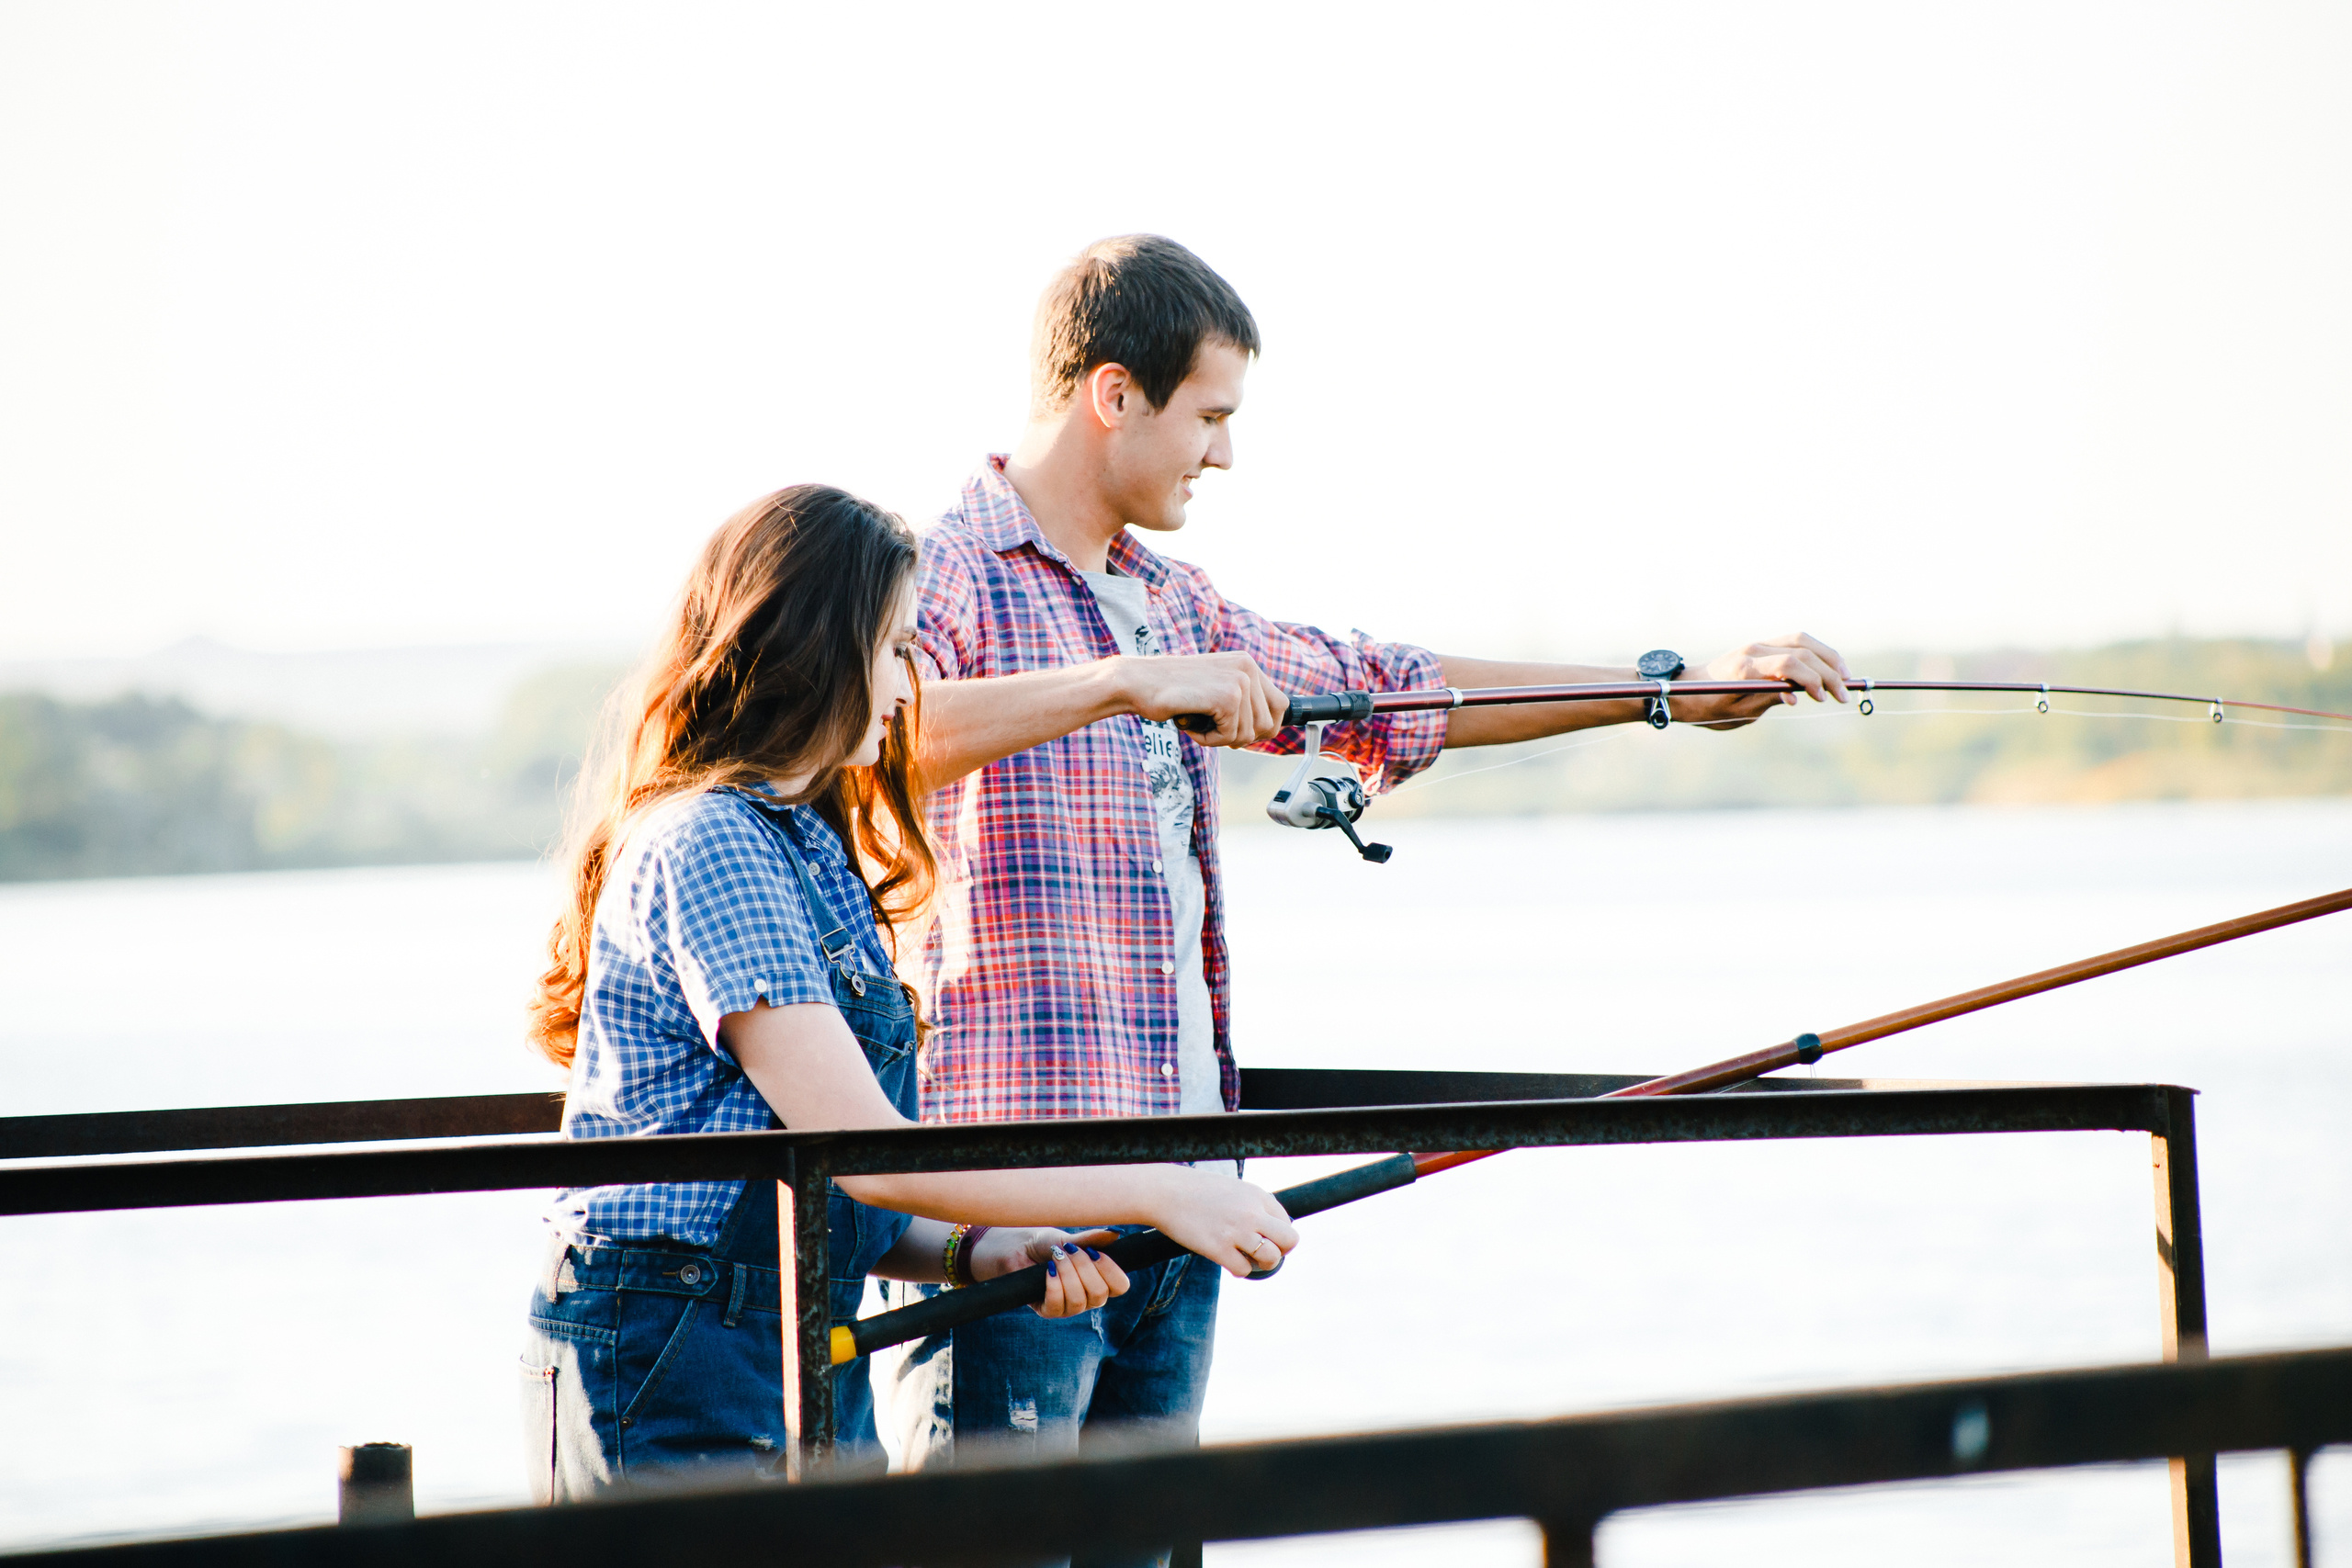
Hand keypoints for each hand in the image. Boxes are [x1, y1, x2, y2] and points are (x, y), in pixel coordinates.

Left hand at [971, 1227, 1131, 1317]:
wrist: (1016, 1249)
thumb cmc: (1045, 1244)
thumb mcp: (1069, 1239)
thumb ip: (1091, 1240)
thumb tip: (1115, 1232)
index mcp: (1099, 1280)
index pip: (1120, 1286)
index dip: (1111, 1270)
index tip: (1094, 1252)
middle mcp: (1088, 1297)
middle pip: (1100, 1294)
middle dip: (1084, 1268)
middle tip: (1068, 1250)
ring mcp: (1068, 1307)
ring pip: (1079, 1300)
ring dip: (1067, 1274)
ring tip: (1056, 1256)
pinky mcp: (1048, 1311)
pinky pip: (1057, 1305)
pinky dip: (1053, 1284)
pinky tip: (1048, 1270)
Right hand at [1114, 652, 1287, 746]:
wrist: (1137, 682)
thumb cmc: (1170, 691)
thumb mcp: (1213, 688)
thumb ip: (1239, 701)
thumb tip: (1270, 727)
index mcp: (1246, 664)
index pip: (1281, 704)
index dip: (1265, 726)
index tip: (1241, 732)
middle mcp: (1248, 668)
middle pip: (1269, 724)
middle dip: (1240, 736)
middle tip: (1210, 726)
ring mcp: (1239, 681)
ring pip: (1249, 734)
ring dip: (1220, 738)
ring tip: (1196, 720)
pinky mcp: (1228, 697)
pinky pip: (1230, 737)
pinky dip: (1208, 739)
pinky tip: (1190, 721)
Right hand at [1152, 1168, 1299, 1278]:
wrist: (1165, 1192)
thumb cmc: (1197, 1192)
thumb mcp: (1234, 1190)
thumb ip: (1254, 1206)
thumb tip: (1271, 1230)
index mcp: (1258, 1195)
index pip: (1287, 1223)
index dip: (1277, 1235)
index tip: (1261, 1237)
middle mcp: (1252, 1212)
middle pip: (1289, 1241)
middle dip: (1280, 1251)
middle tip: (1262, 1252)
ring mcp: (1237, 1231)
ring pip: (1271, 1258)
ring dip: (1262, 1264)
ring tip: (1245, 1257)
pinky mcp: (1219, 1248)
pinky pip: (1244, 1270)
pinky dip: (1238, 1269)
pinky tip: (1227, 1260)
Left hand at [1677, 633, 1850, 728]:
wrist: (1686, 691)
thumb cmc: (1709, 707)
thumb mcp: (1737, 712)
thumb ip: (1767, 700)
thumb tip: (1796, 695)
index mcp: (1744, 668)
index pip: (1788, 663)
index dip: (1812, 680)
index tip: (1824, 699)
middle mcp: (1753, 650)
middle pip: (1801, 649)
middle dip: (1828, 671)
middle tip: (1844, 694)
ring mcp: (1758, 644)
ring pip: (1802, 639)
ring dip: (1827, 656)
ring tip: (1844, 677)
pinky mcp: (1762, 646)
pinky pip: (1795, 642)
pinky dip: (1815, 653)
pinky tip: (1828, 668)